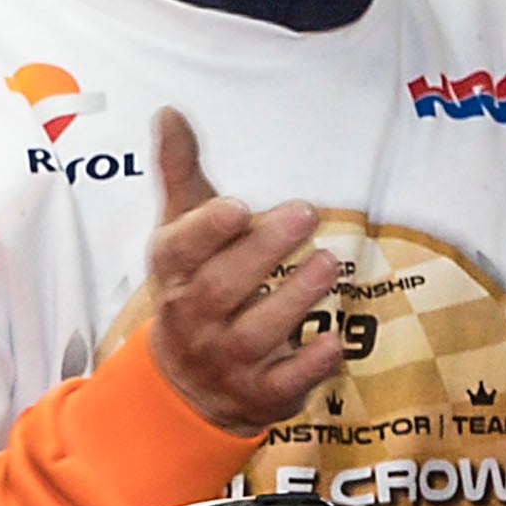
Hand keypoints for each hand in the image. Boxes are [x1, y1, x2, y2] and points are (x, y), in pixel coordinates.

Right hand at [132, 112, 346, 433]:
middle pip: (220, 287)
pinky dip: (309, 364)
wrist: (186, 383)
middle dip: (262, 252)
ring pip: (255, 332)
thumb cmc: (195, 286)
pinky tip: (335, 340)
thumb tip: (170, 111)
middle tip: (307, 213)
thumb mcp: (182, 232)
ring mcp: (225, 359)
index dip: (207, 231)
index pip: (180, 251)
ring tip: (328, 262)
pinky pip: (284, 383)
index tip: (239, 205)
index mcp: (174, 273)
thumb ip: (182, 175)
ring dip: (294, 299)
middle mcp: (193, 318)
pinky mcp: (261, 393)